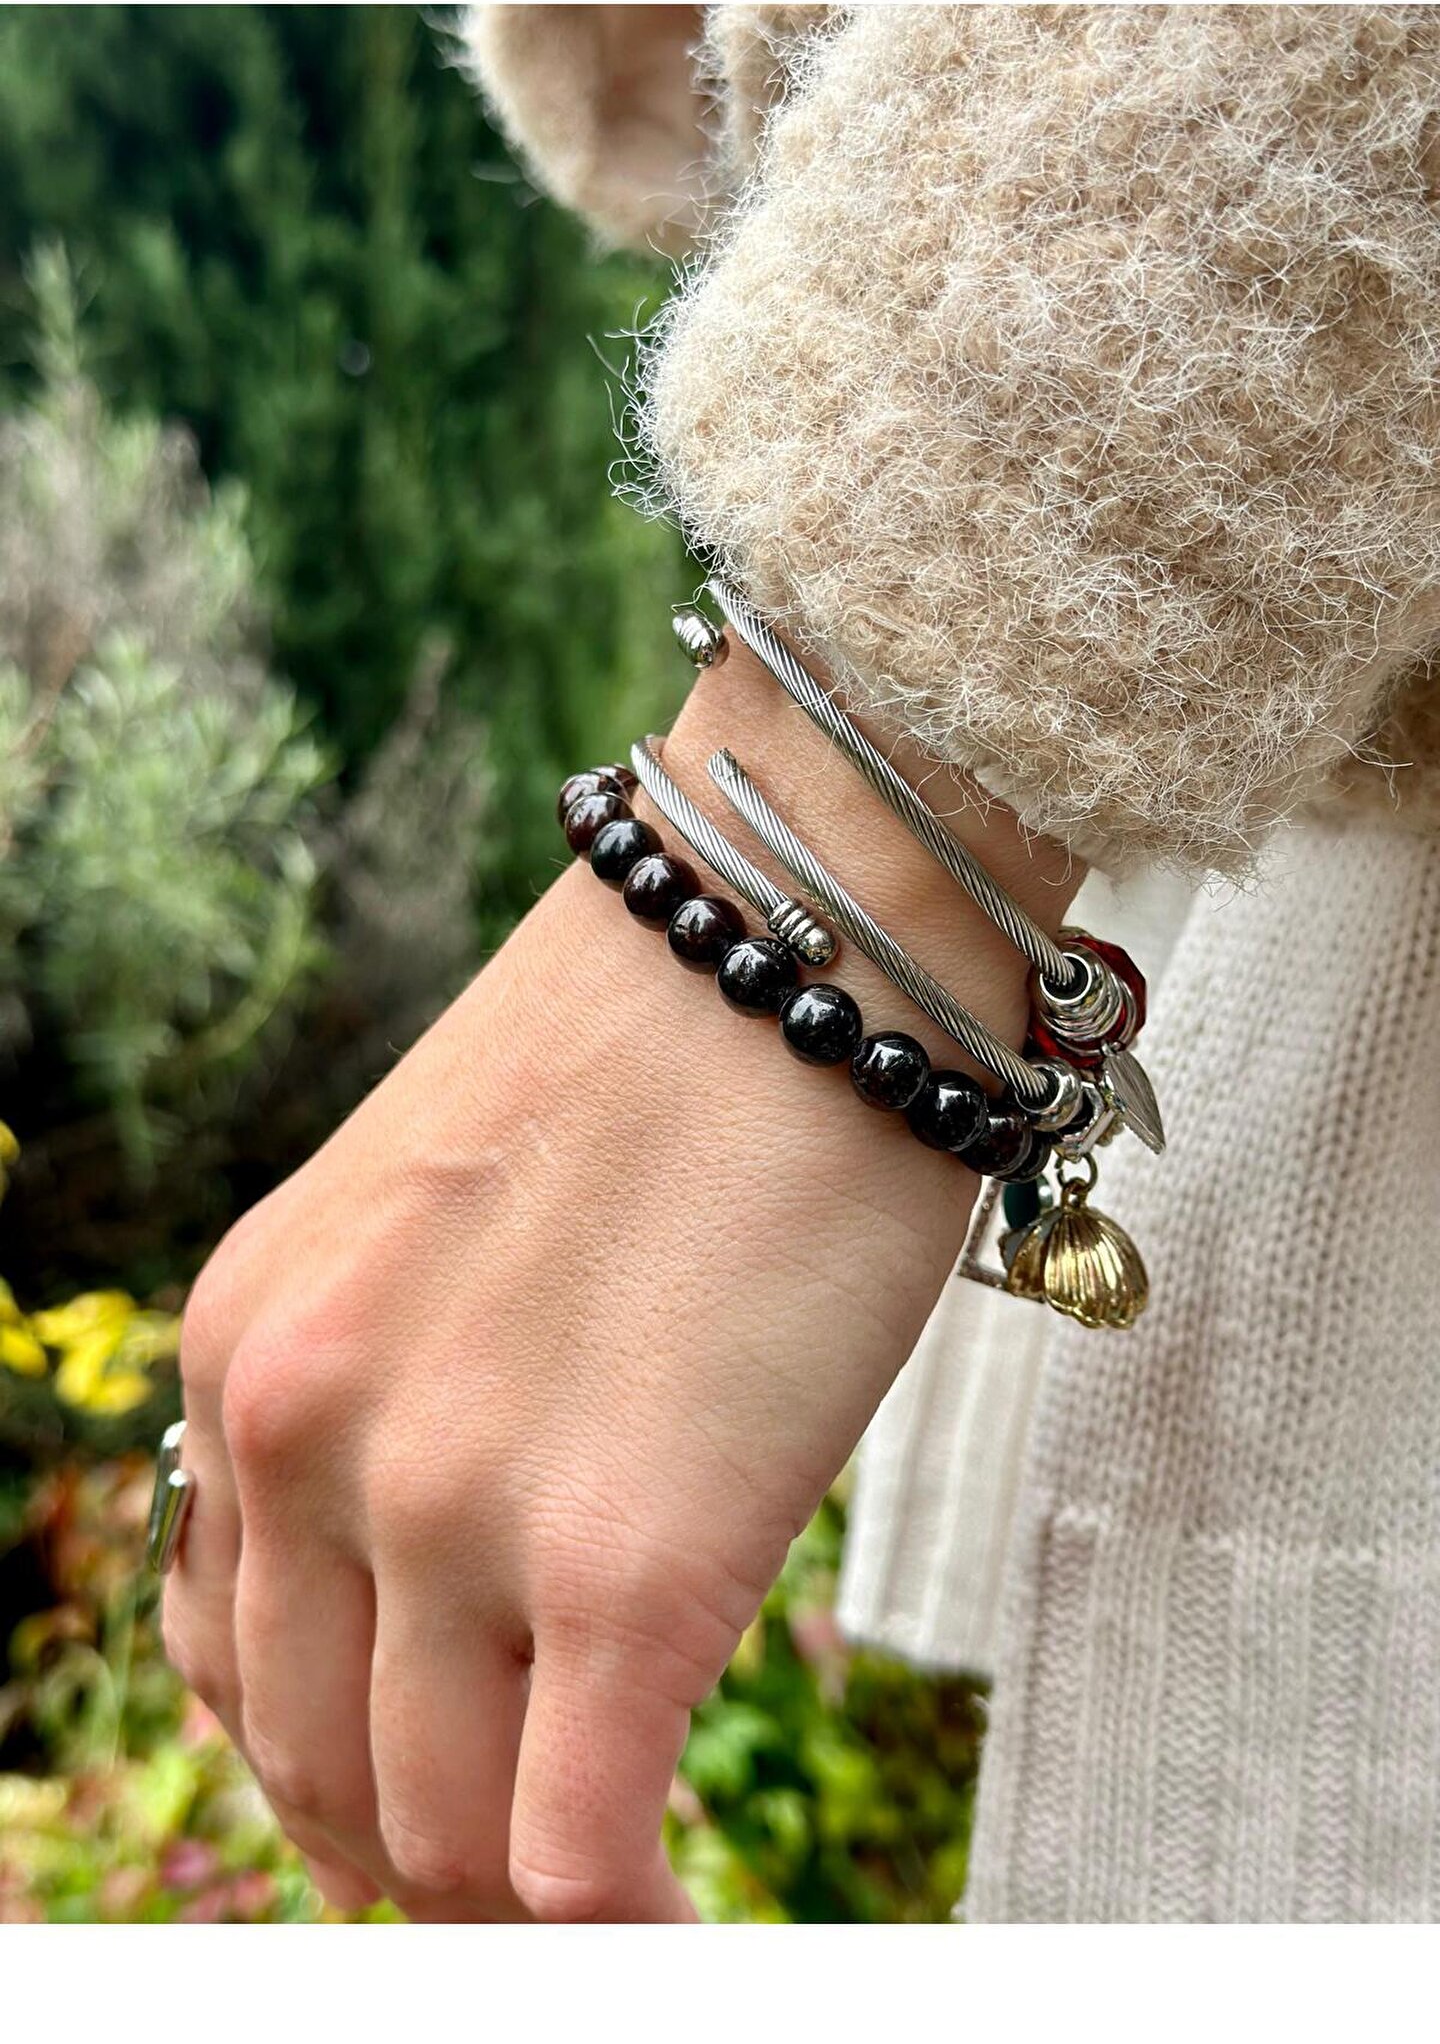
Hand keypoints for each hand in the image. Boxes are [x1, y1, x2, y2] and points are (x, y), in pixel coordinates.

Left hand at [162, 637, 1078, 1920]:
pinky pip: (575, 1862)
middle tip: (550, 1857)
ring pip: (443, 1845)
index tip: (449, 1786)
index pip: (234, 1666)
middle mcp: (302, 1432)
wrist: (806, 931)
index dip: (343, 1768)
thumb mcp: (432, 1236)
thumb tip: (429, 1615)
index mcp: (244, 1350)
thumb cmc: (663, 1065)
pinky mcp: (629, 1560)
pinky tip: (689, 1927)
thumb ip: (389, 1418)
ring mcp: (452, 1503)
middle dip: (429, 1855)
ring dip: (524, 1906)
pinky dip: (628, 1939)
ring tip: (629, 1893)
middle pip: (328, 1780)